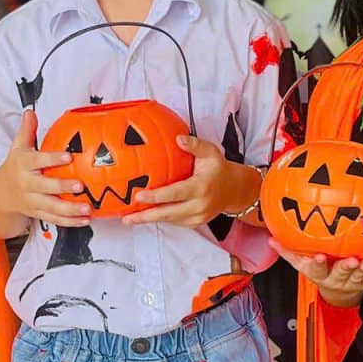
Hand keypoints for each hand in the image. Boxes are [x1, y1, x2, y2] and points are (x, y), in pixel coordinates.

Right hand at [0, 110, 90, 226]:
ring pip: (51, 207)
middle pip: (44, 187)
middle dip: (62, 187)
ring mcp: (32, 201)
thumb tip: (30, 112)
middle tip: (80, 185)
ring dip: (70, 210)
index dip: (52, 159)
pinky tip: (84, 220)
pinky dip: (70, 222)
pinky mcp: (38, 214)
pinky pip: (54, 219)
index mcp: (23, 165)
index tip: (68, 157)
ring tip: (87, 209)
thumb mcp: (17, 148)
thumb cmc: (14, 168)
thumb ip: (26, 130)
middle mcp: (26, 184)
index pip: (37, 161)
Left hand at [126, 136, 257, 226]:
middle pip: (169, 213)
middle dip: (146, 216)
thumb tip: (178, 138)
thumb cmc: (218, 168)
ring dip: (150, 219)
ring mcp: (198, 216)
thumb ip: (195, 145)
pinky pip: (175, 222)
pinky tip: (145, 216)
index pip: (175, 194)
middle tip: (127, 217)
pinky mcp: (196, 223)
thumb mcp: (210, 152)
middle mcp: (199, 205)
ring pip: (170, 220)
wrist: (235, 189)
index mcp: (201, 187)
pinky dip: (160, 219)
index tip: (139, 195)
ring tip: (130, 218)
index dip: (156, 196)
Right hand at [271, 245, 362, 306]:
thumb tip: (271, 239)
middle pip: (338, 275)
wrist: (336, 293)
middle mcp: (333, 279)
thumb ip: (288, 251)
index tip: (319, 256)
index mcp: (318, 274)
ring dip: (361, 271)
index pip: (315, 270)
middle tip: (351, 261)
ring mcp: (349, 283)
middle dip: (345, 268)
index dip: (317, 264)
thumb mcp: (300, 263)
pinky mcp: (362, 284)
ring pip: (355, 278)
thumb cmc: (318, 270)